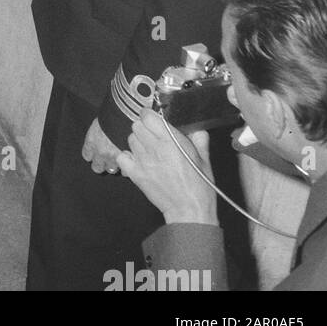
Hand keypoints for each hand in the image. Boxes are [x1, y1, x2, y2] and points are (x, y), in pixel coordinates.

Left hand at [81, 117, 122, 174]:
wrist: (125, 116)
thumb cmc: (111, 116)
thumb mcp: (98, 123)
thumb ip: (96, 136)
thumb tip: (98, 140)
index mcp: (91, 142)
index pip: (87, 155)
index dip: (92, 155)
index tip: (95, 153)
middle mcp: (100, 152)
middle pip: (97, 167)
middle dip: (101, 164)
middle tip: (107, 159)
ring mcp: (113, 158)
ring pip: (111, 169)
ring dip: (114, 165)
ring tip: (119, 159)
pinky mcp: (125, 160)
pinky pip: (124, 170)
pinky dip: (126, 166)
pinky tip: (129, 160)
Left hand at [117, 109, 219, 224]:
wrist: (190, 210)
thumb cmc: (200, 185)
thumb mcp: (204, 159)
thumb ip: (199, 139)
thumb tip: (196, 127)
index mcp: (170, 141)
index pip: (147, 115)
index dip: (149, 116)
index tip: (154, 120)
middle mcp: (154, 148)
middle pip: (136, 125)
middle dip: (144, 128)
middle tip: (153, 136)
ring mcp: (143, 161)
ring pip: (130, 139)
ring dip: (138, 142)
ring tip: (149, 150)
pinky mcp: (135, 174)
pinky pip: (122, 156)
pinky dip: (127, 156)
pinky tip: (138, 161)